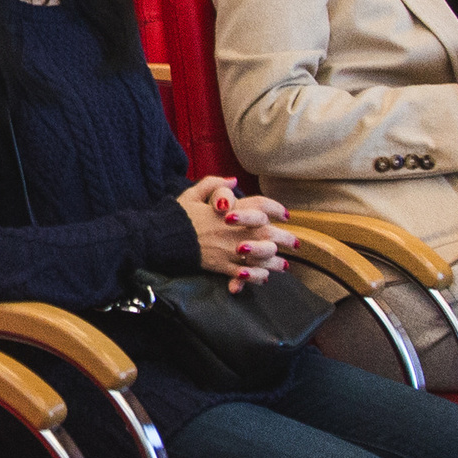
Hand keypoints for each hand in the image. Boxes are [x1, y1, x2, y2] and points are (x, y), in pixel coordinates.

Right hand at [177, 176, 298, 292]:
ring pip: (260, 257)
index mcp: (229, 210)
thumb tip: (234, 180)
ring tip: (284, 265)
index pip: (260, 205)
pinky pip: (244, 274)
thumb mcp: (193, 194)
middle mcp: (233, 230)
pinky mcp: (220, 266)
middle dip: (285, 239)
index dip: (276, 209)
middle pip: (267, 234)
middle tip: (295, 244)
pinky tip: (264, 277)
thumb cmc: (177, 216)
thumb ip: (214, 183)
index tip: (285, 215)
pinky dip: (256, 277)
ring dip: (275, 262)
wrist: (162, 239)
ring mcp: (228, 249)